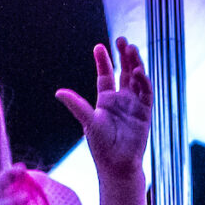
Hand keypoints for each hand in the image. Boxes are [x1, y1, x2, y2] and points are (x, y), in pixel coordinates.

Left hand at [56, 40, 150, 181]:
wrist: (118, 164)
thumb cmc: (101, 146)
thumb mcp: (88, 121)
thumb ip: (76, 105)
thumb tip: (58, 92)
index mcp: (106, 100)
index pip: (106, 75)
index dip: (103, 61)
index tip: (100, 46)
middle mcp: (121, 99)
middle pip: (124, 72)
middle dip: (123, 56)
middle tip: (121, 40)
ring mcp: (134, 104)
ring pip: (136, 79)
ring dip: (135, 64)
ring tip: (131, 49)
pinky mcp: (145, 112)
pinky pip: (146, 93)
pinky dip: (143, 81)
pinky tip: (138, 72)